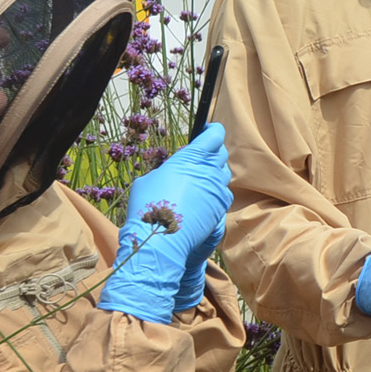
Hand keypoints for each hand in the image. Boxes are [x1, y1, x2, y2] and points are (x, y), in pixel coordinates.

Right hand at [99, 124, 233, 322]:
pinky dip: (214, 193)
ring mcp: (218, 192)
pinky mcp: (221, 210)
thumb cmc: (148, 207)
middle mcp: (210, 173)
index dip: (212, 131)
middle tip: (201, 155)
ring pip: (223, 175)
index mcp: (193, 159)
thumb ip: (169, 168)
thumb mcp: (149, 180)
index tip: (208, 130)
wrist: (160, 241)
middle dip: (213, 152)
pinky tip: (201, 198)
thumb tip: (176, 168)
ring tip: (198, 179)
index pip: (214, 136)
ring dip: (213, 174)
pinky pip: (222, 195)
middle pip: (221, 154)